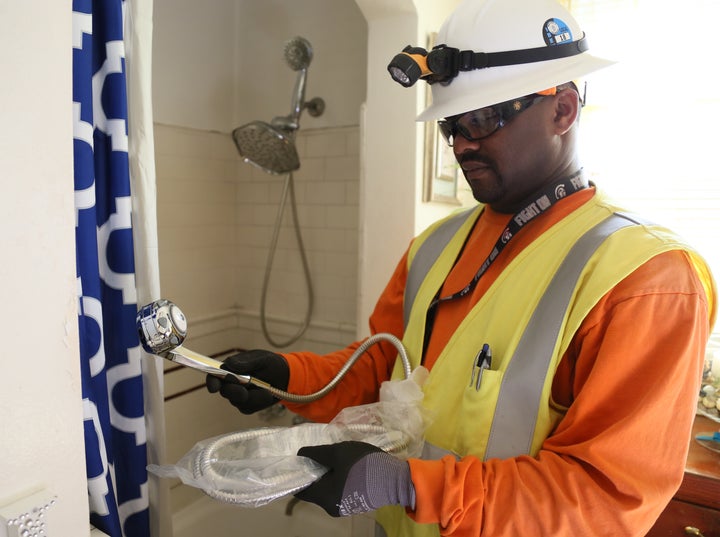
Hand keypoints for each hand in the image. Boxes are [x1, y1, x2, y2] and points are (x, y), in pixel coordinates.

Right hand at [205, 349, 288, 413]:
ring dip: (253, 395)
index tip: (214, 387)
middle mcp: (230, 384)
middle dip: (235, 391)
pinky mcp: (247, 406)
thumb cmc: (270, 364)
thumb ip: (246, 362)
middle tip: (247, 386)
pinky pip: (249, 407)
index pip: (214, 376)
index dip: (212, 382)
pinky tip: (267, 393)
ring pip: (239, 401)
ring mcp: (237, 397)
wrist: (283, 377)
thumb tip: (229, 364)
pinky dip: (260, 400)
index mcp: (229, 369)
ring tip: (266, 387)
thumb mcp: (261, 358)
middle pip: (225, 392)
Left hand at [295, 441, 414, 516]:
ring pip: (329, 489)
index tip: (300, 460)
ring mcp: (344, 507)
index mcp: (324, 497)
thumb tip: (301, 453)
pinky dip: (340, 480)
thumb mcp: (338, 452)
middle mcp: (331, 507)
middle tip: (321, 454)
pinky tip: (347, 467)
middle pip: (316, 489)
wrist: (395, 479)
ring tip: (336, 458)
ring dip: (330, 475)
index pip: (301, 489)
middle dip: (316, 472)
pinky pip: (340, 491)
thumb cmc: (362, 465)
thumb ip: (317, 453)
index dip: (298, 474)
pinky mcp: (356, 503)